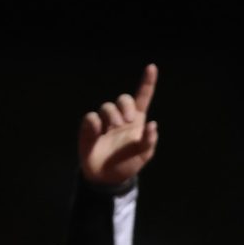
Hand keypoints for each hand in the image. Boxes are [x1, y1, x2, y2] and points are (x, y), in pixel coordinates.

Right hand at [78, 64, 159, 185]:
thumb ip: (149, 140)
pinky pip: (91, 118)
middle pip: (123, 98)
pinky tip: (100, 132)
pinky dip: (96, 124)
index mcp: (137, 121)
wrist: (108, 177)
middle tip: (127, 120)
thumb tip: (153, 124)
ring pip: (107, 106)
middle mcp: (121, 118)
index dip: (147, 83)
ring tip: (112, 129)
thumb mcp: (143, 155)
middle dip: (125, 105)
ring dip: (111, 116)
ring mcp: (104, 122)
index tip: (152, 67)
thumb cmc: (128, 164)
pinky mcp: (90, 127)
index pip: (142, 98)